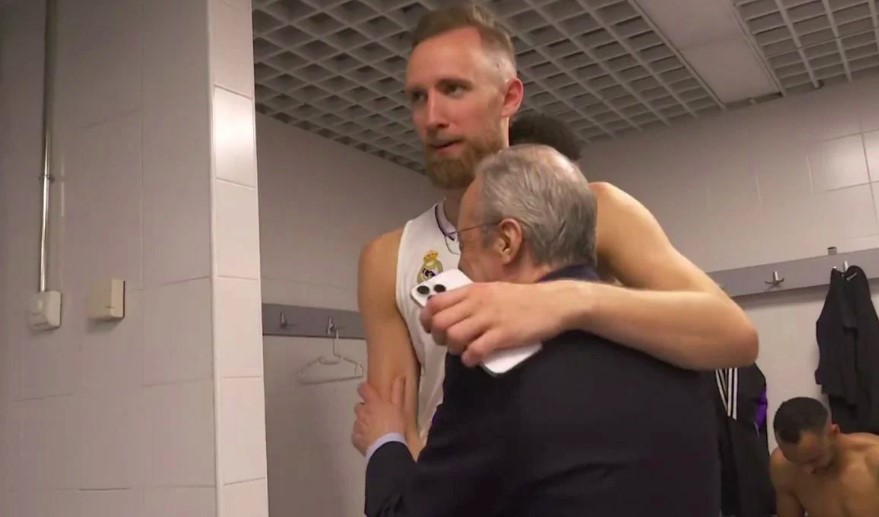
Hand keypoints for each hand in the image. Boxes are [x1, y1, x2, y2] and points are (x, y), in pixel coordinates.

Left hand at [352, 376, 405, 455]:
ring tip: (373, 429)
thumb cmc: (395, 425)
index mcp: (373, 402)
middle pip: (359, 406)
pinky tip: (369, 440)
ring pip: (358, 420)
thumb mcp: (399, 407)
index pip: (363, 389)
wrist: (386, 447)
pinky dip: (361, 436)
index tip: (365, 389)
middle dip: (364, 409)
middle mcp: (362, 412)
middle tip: (375, 414)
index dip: (363, 388)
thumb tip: (399, 377)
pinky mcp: (355, 438)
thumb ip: (397, 392)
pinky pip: (356, 435)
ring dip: (363, 422)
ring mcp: (357, 426)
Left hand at [419, 281, 578, 366]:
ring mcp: (490, 318)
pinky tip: (474, 359)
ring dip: (453, 349)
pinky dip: (469, 359)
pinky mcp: (503, 335)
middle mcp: (477, 302)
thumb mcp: (492, 290)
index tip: (431, 328)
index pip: (435, 302)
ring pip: (454, 336)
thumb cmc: (522, 298)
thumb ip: (471, 299)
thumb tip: (449, 312)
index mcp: (472, 290)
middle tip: (448, 343)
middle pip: (440, 322)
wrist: (553, 303)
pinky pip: (475, 350)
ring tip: (462, 351)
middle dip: (437, 337)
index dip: (427, 319)